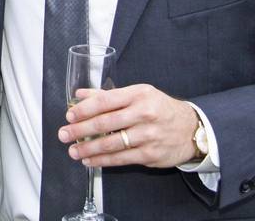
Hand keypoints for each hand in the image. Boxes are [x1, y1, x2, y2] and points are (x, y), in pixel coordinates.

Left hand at [58, 84, 198, 168]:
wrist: (191, 128)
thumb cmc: (160, 108)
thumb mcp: (138, 94)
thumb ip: (108, 95)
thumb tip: (80, 95)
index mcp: (138, 95)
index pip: (105, 101)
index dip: (84, 109)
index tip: (69, 115)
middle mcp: (143, 114)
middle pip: (105, 123)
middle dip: (80, 130)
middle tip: (64, 134)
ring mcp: (147, 136)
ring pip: (111, 144)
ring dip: (88, 149)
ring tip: (73, 151)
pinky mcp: (150, 155)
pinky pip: (121, 159)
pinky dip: (102, 161)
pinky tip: (90, 161)